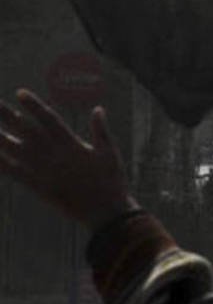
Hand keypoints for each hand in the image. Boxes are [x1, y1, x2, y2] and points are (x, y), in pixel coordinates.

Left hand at [0, 89, 136, 228]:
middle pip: (25, 129)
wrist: (105, 211)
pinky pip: (13, 172)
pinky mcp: (38, 186)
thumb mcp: (110, 152)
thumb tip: (98, 109)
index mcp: (71, 144)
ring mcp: (43, 170)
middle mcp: (53, 154)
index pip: (48, 119)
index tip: (20, 93)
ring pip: (14, 148)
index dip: (33, 105)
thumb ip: (101, 130)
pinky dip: (1, 163)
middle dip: (7, 115)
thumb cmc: (111, 181)